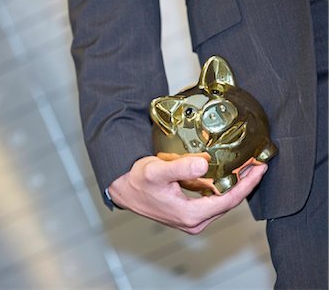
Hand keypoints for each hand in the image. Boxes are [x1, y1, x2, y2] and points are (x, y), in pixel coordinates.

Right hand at [108, 155, 266, 233]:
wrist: (125, 190)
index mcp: (190, 214)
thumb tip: (204, 164)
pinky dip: (221, 188)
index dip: (247, 183)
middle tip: (257, 165)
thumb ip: (181, 168)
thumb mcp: (158, 171)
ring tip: (246, 168)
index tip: (260, 168)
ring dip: (234, 185)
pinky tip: (224, 175)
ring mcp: (191, 220)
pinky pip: (212, 201)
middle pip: (228, 203)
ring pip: (221, 202)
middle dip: (244, 183)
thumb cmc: (138, 181)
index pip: (229, 200)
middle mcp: (194, 221)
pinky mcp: (189, 214)